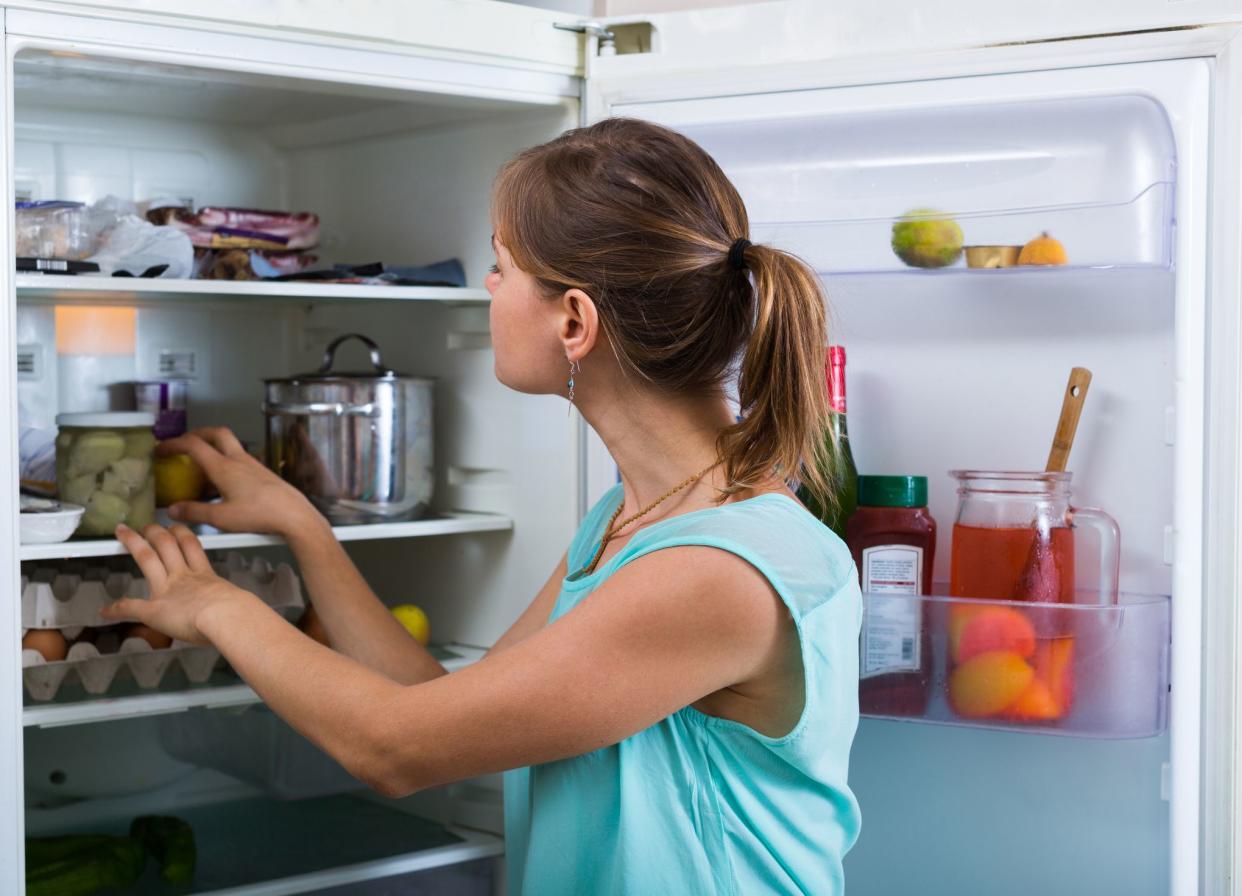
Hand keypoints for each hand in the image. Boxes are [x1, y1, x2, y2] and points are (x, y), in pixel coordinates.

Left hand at [102, 523, 255, 644]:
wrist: (225, 616)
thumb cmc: (237, 612)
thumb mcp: (238, 603)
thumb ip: (236, 604)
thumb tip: (248, 614)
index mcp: (204, 575)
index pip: (191, 547)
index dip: (183, 534)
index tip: (177, 528)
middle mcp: (183, 577)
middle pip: (167, 544)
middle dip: (156, 531)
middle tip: (148, 524)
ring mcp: (167, 589)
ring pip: (147, 558)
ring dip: (135, 544)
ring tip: (125, 533)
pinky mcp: (153, 609)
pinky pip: (131, 607)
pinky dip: (117, 608)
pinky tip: (106, 609)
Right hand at [158, 427, 321, 537]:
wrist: (294, 515)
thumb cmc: (261, 515)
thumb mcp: (221, 518)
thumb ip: (194, 512)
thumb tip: (174, 509)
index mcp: (224, 467)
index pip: (193, 444)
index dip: (173, 443)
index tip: (161, 449)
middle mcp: (239, 460)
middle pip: (216, 433)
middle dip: (197, 434)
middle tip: (184, 443)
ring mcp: (253, 465)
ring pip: (230, 446)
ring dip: (213, 449)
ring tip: (200, 467)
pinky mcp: (262, 473)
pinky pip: (239, 460)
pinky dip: (226, 463)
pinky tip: (223, 484)